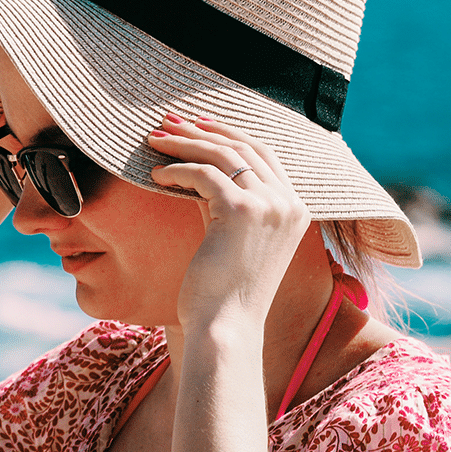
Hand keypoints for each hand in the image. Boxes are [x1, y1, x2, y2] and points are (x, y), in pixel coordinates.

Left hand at [148, 116, 309, 327]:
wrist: (225, 328)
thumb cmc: (222, 294)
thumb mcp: (231, 238)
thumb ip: (224, 203)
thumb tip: (196, 169)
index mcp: (295, 210)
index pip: (264, 154)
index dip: (229, 134)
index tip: (197, 124)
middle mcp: (289, 204)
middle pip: (245, 146)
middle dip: (203, 131)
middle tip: (168, 123)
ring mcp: (270, 206)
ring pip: (223, 154)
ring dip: (185, 144)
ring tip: (154, 141)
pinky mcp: (242, 211)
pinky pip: (204, 174)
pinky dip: (177, 170)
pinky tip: (156, 176)